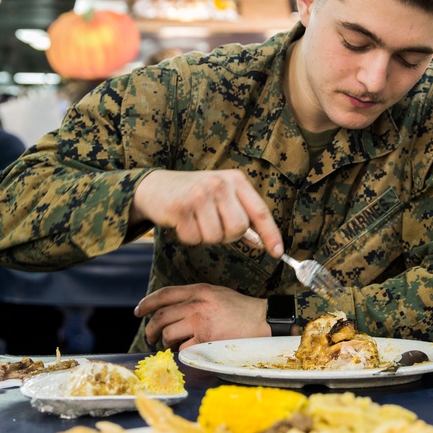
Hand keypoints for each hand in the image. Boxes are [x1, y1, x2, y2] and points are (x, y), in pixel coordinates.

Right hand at [131, 169, 282, 255]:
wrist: (155, 186)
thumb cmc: (193, 194)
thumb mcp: (222, 196)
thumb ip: (242, 215)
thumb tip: (262, 242)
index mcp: (235, 180)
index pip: (259, 211)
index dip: (270, 234)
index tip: (277, 252)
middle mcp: (220, 184)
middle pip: (238, 228)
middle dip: (228, 236)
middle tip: (214, 226)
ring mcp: (200, 194)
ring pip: (216, 237)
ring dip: (206, 237)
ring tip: (196, 221)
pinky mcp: (181, 207)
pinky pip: (194, 239)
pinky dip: (189, 237)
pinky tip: (183, 222)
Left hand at [134, 283, 270, 349]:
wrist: (263, 321)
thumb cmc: (241, 309)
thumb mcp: (217, 294)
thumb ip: (195, 298)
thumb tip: (172, 311)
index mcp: (199, 290)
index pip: (164, 294)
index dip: (147, 303)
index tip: (138, 311)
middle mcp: (196, 304)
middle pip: (161, 317)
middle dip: (150, 330)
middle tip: (150, 337)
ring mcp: (200, 323)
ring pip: (168, 334)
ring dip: (166, 343)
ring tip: (172, 346)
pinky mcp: (205, 340)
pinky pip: (183, 349)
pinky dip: (182, 353)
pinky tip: (188, 352)